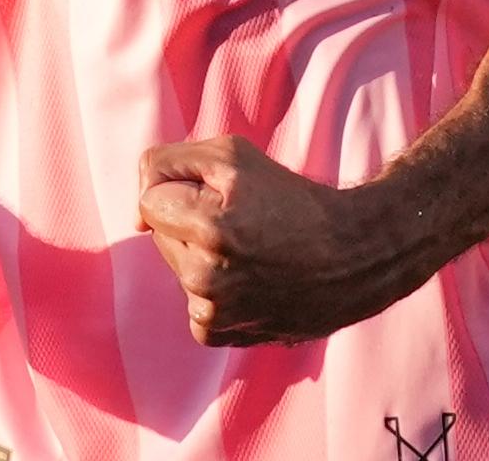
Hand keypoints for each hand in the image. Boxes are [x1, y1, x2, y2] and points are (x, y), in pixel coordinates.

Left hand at [135, 137, 425, 346]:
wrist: (351, 257)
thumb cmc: (291, 198)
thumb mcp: (232, 154)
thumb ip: (167, 163)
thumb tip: (137, 214)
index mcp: (209, 227)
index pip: (148, 200)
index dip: (182, 188)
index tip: (218, 192)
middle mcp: (205, 277)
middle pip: (159, 234)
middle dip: (188, 220)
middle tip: (239, 219)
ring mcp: (211, 311)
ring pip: (175, 265)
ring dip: (199, 252)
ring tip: (248, 249)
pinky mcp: (217, 334)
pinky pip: (190, 297)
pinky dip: (211, 286)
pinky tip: (248, 278)